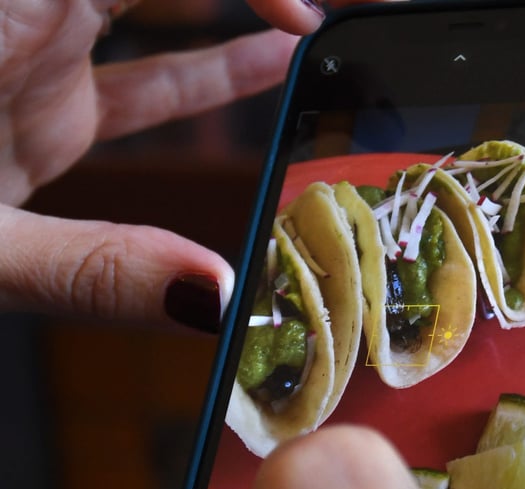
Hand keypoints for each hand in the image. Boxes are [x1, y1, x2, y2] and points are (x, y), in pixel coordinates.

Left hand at [0, 0, 346, 331]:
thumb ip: (91, 267)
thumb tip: (223, 295)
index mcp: (5, 15)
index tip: (308, 20)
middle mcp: (28, 16)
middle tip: (359, 10)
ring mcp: (38, 52)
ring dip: (257, 8)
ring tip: (336, 28)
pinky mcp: (43, 97)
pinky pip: (146, 71)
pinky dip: (213, 72)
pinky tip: (281, 67)